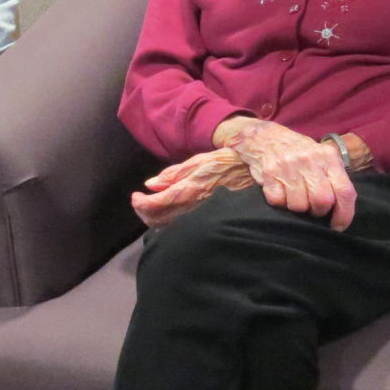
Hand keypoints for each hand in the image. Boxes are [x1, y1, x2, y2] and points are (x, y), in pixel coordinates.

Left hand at [131, 148, 253, 227]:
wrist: (253, 173)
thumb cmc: (224, 163)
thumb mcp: (198, 161)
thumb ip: (173, 174)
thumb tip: (150, 184)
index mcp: (188, 191)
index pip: (154, 205)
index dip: (139, 203)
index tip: (136, 196)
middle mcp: (192, 208)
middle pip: (157, 221)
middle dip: (144, 213)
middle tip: (140, 202)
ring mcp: (199, 217)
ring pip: (168, 228)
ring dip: (154, 219)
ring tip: (152, 207)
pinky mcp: (206, 221)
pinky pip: (181, 228)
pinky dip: (168, 223)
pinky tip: (169, 213)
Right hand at [213, 116, 357, 230]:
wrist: (265, 138)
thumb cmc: (299, 152)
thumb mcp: (322, 156)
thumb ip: (333, 178)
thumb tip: (342, 209)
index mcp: (328, 157)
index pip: (344, 191)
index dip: (344, 214)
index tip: (338, 226)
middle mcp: (310, 161)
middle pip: (322, 201)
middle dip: (318, 211)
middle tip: (313, 208)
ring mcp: (289, 167)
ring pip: (299, 205)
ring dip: (298, 208)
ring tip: (295, 197)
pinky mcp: (270, 175)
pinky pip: (278, 201)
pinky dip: (280, 202)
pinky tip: (281, 192)